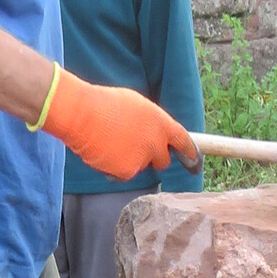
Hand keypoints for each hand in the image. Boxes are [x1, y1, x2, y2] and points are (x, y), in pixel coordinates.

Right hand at [42, 69, 200, 178]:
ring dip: (130, 159)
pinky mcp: (126, 172)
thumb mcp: (135, 104)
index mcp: (160, 122)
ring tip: (110, 141)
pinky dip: (115, 167)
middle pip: (163, 160)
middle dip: (154, 158)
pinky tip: (103, 152)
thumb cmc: (104, 103)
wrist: (81, 114)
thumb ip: (149, 121)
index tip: (194, 159)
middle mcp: (155, 143)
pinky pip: (123, 174)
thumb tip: (152, 133)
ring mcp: (142, 159)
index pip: (183, 140)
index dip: (189, 151)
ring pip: (140, 166)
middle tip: (137, 149)